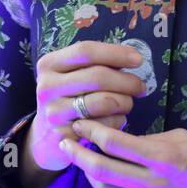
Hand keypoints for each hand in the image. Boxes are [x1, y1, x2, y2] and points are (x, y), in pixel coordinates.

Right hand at [26, 40, 147, 173]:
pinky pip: (104, 125)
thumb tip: (131, 57)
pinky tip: (115, 119)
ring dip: (125, 101)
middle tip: (141, 86)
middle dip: (127, 80)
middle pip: (98, 76)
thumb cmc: (67, 98)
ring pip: (104, 101)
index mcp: (49, 64)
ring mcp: (54, 113)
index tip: (138, 59)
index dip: (115, 53)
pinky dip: (117, 121)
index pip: (86, 51)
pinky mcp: (65, 135)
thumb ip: (94, 64)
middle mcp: (47, 87)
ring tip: (127, 103)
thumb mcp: (70, 75)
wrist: (46, 136)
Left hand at [59, 122, 186, 187]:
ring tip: (89, 164)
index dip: (90, 130)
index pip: (113, 142)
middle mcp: (156, 184)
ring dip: (91, 177)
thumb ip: (146, 140)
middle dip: (78, 153)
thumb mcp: (180, 137)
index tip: (79, 124)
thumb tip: (116, 140)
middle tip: (67, 142)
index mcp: (162, 157)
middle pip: (102, 169)